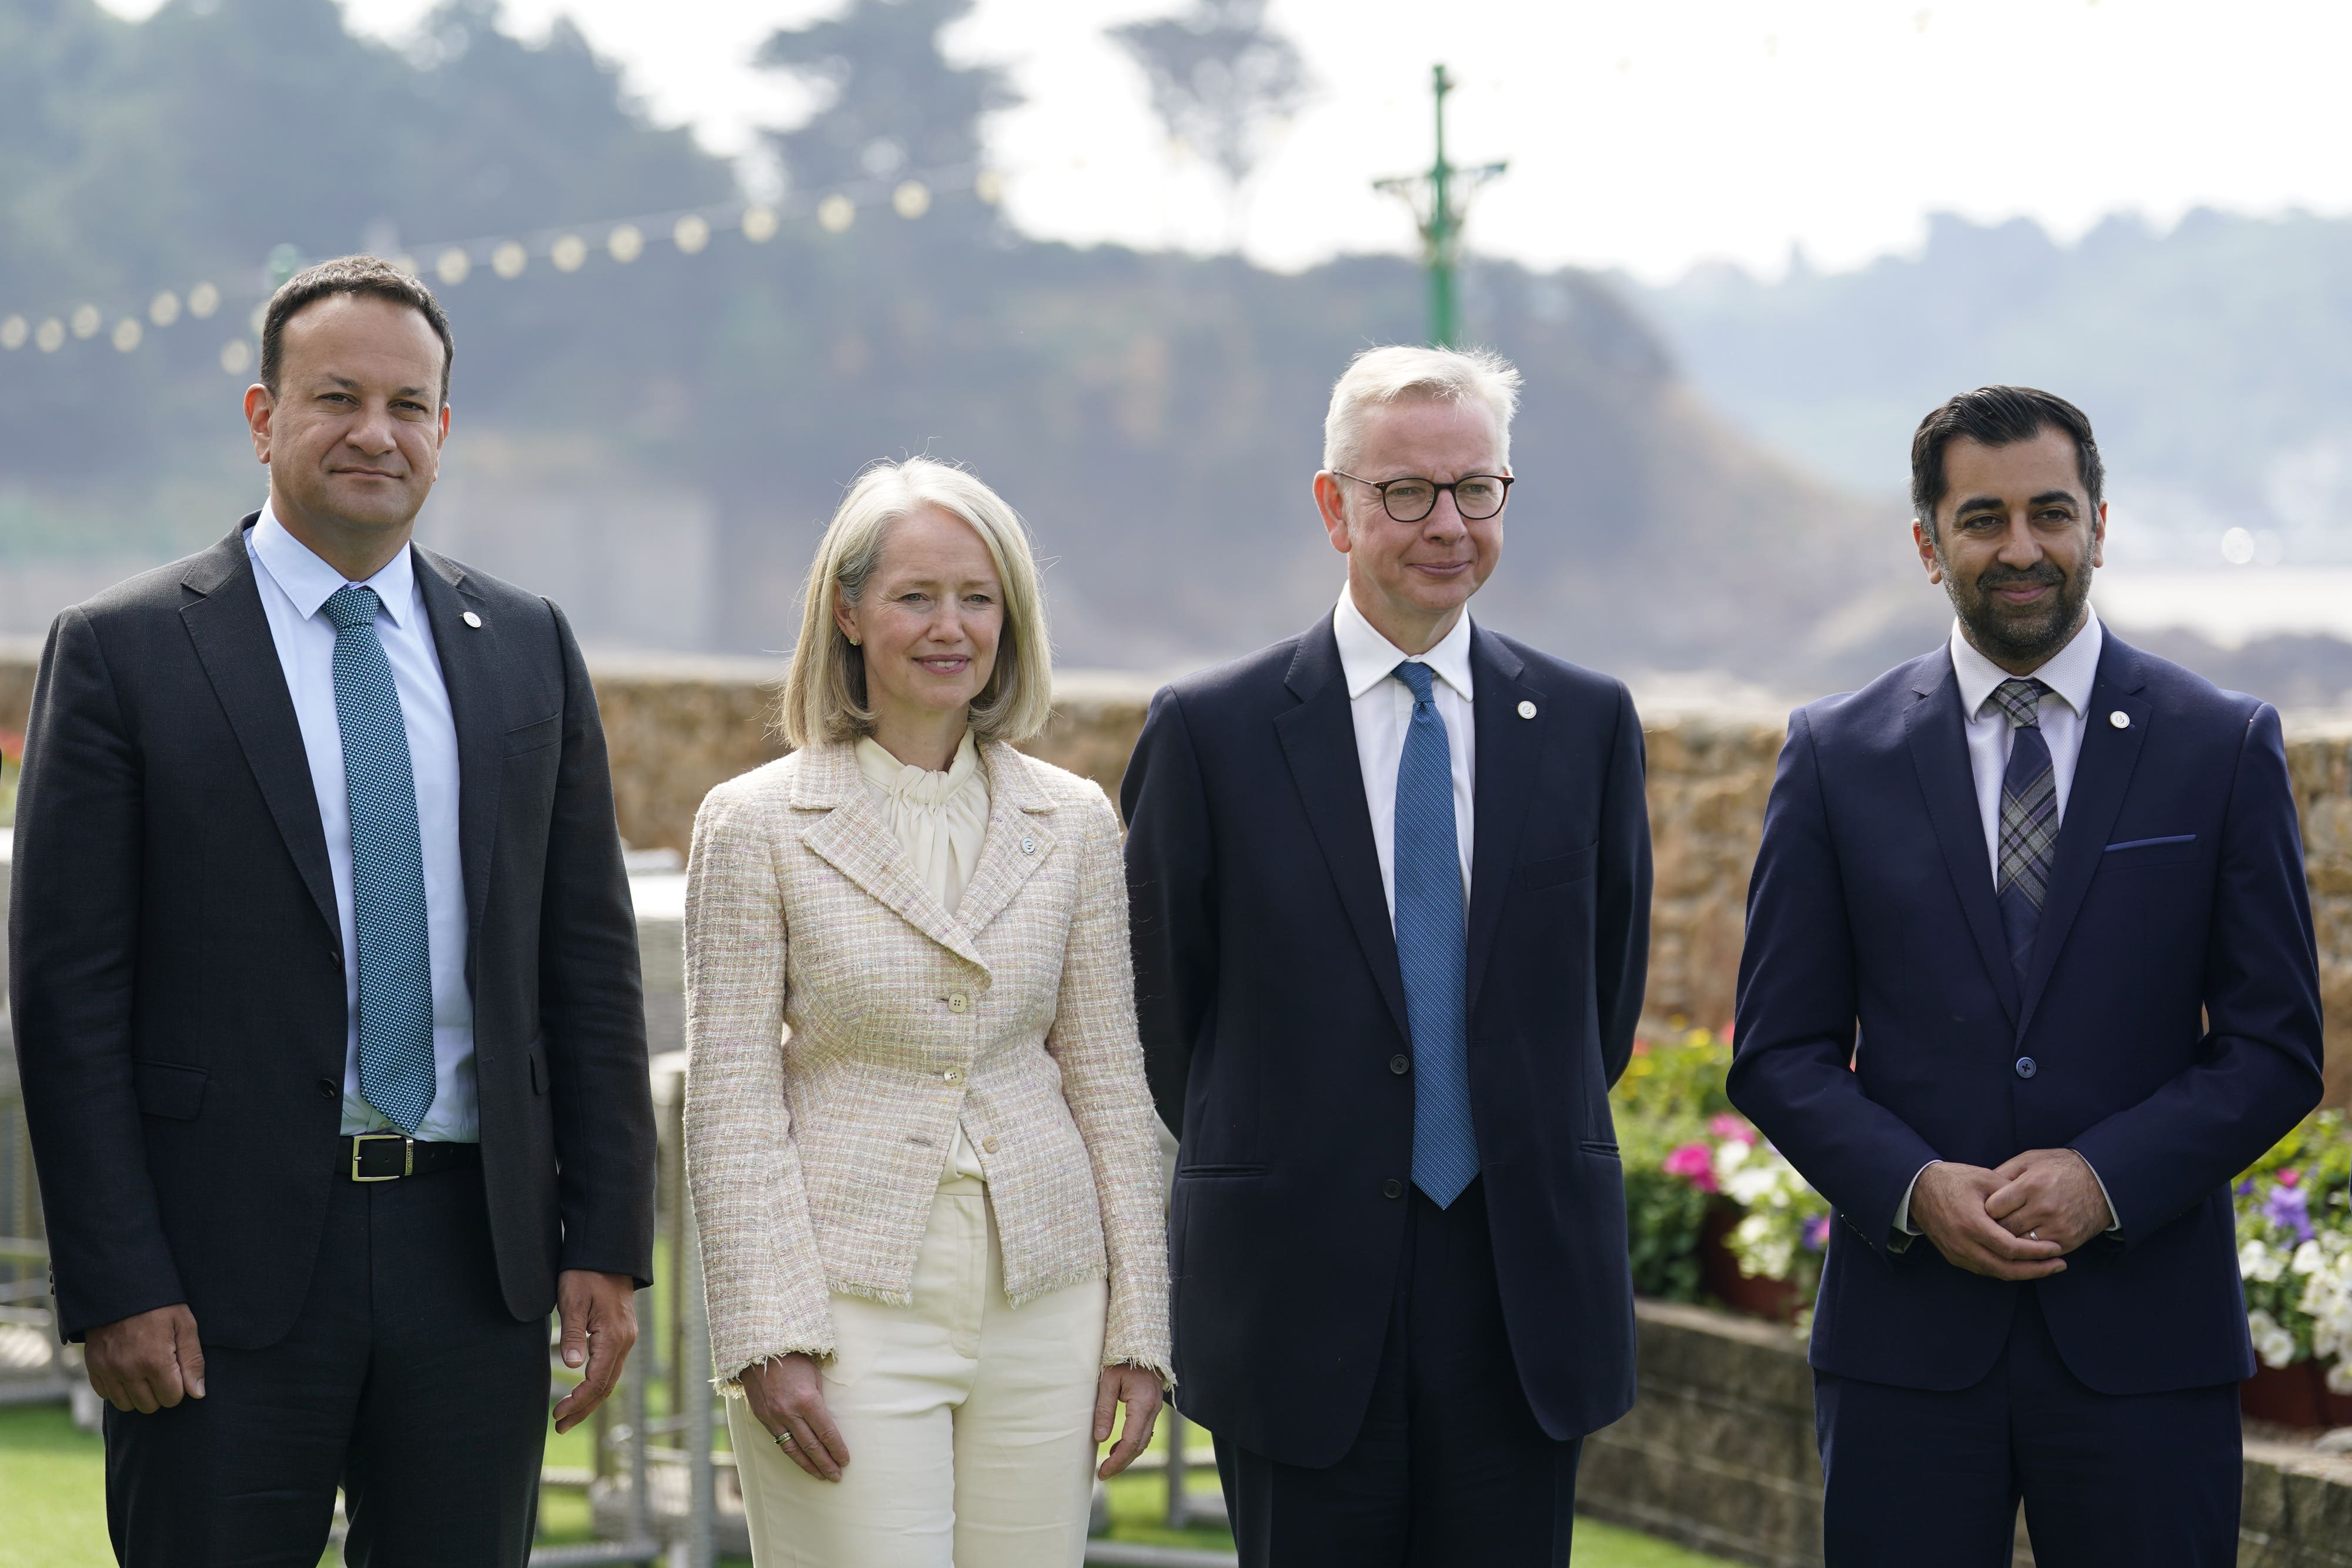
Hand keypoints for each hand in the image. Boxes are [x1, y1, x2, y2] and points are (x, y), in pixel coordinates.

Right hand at [85, 1303, 204, 1413]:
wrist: (122, 1289)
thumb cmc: (160, 1306)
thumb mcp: (185, 1325)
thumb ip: (193, 1361)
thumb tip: (197, 1394)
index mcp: (155, 1360)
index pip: (171, 1398)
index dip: (180, 1387)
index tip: (179, 1371)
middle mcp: (128, 1370)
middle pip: (149, 1405)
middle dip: (160, 1392)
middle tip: (163, 1371)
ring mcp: (107, 1370)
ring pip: (126, 1405)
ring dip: (139, 1395)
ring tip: (146, 1373)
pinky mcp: (93, 1367)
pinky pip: (106, 1394)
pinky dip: (118, 1389)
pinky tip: (128, 1372)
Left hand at [551, 1270, 638, 1435]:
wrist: (608, 1252)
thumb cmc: (586, 1273)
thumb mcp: (573, 1300)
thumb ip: (573, 1334)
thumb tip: (571, 1366)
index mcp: (614, 1336)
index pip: (597, 1381)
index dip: (577, 1401)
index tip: (557, 1414)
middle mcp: (625, 1341)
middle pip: (606, 1387)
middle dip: (583, 1409)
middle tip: (559, 1427)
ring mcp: (626, 1338)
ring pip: (610, 1379)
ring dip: (590, 1400)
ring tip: (568, 1416)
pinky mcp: (621, 1334)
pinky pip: (611, 1367)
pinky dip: (596, 1384)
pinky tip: (583, 1390)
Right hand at [743, 1353, 849, 1481]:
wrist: (758, 1351)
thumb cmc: (793, 1360)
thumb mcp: (814, 1376)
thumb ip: (819, 1401)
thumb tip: (826, 1422)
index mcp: (807, 1400)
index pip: (826, 1432)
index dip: (837, 1448)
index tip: (845, 1460)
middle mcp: (790, 1413)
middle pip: (812, 1446)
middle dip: (826, 1463)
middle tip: (837, 1476)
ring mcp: (774, 1417)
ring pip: (794, 1449)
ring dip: (810, 1465)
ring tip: (822, 1476)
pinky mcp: (763, 1419)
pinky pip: (780, 1442)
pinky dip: (793, 1455)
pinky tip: (802, 1462)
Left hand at [1094, 1363, 1162, 1479]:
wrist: (1140, 1341)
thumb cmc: (1121, 1358)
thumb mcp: (1107, 1381)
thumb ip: (1104, 1410)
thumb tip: (1100, 1438)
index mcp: (1142, 1404)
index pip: (1131, 1442)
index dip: (1117, 1460)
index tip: (1102, 1471)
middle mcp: (1153, 1409)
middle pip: (1140, 1445)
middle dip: (1122, 1462)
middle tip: (1104, 1473)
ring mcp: (1156, 1408)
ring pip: (1144, 1440)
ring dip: (1128, 1454)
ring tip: (1109, 1462)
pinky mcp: (1152, 1406)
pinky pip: (1145, 1430)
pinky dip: (1133, 1443)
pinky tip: (1119, 1445)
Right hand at [1910, 1162, 2066, 1280]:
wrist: (1917, 1188)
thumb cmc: (1953, 1179)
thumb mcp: (1985, 1178)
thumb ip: (2011, 1194)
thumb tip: (2038, 1208)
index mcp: (1972, 1223)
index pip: (2010, 1248)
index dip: (2036, 1252)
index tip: (2057, 1249)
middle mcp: (1963, 1244)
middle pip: (2006, 1269)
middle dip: (2036, 1270)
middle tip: (2060, 1266)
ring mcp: (1956, 1253)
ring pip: (1995, 1273)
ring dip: (2022, 1273)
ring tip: (2046, 1266)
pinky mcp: (1953, 1256)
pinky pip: (1984, 1269)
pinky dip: (2005, 1269)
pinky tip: (2021, 1263)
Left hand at [1986, 1148, 2112, 1254]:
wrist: (2102, 1181)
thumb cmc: (2059, 1167)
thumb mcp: (2029, 1160)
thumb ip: (2003, 1174)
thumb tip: (1979, 1191)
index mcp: (2030, 1186)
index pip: (1993, 1208)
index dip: (1986, 1210)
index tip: (1986, 1209)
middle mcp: (2044, 1208)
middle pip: (2005, 1229)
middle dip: (1994, 1228)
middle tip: (1988, 1226)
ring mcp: (2057, 1227)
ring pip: (2020, 1244)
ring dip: (2010, 1241)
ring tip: (2003, 1235)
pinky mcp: (2068, 1241)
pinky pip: (2039, 1253)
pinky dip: (2029, 1250)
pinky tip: (2023, 1242)